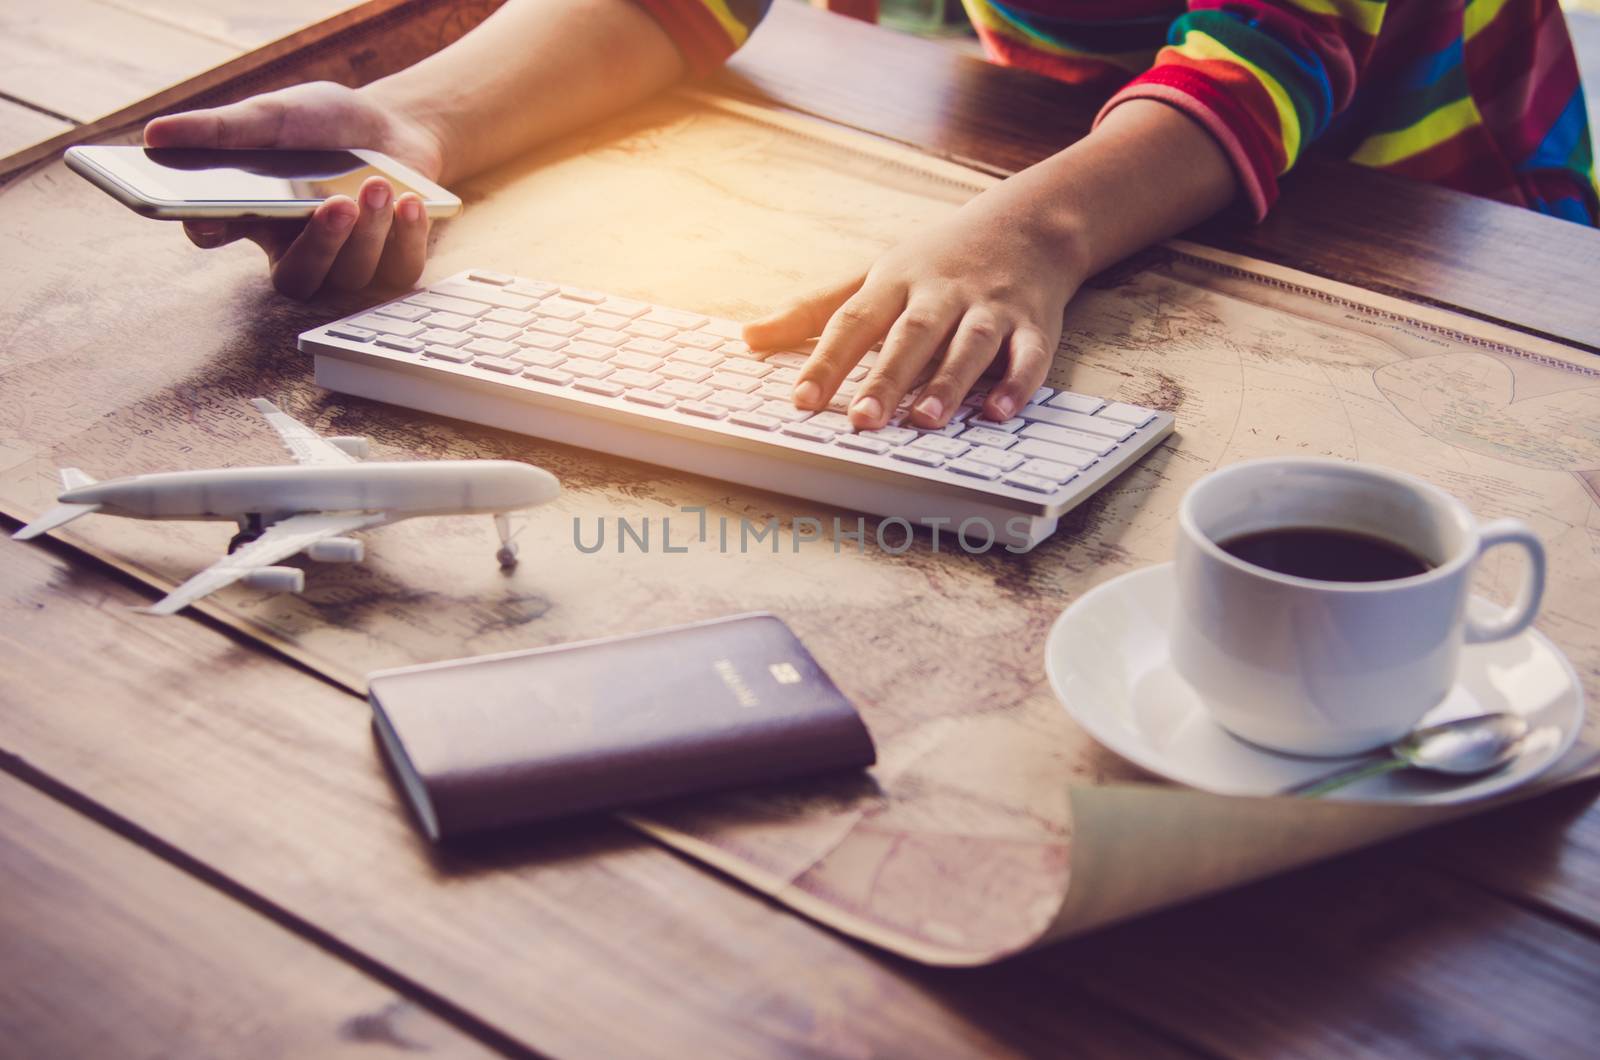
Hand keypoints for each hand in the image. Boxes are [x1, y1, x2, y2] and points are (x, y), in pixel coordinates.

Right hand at [143, 81, 447, 298]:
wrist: (391, 126)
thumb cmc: (323, 125)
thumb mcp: (274, 116)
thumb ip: (222, 129)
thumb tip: (154, 134)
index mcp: (251, 217)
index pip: (213, 235)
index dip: (206, 231)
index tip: (205, 218)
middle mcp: (296, 251)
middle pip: (297, 277)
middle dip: (320, 244)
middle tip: (333, 203)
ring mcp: (347, 265)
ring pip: (352, 276)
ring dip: (368, 232)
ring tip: (376, 184)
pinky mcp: (392, 264)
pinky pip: (399, 270)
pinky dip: (406, 237)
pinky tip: (409, 202)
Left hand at [743, 177, 1088, 429]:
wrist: (1028, 223)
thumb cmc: (936, 259)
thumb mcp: (871, 274)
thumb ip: (812, 310)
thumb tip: (748, 338)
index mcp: (895, 281)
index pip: (853, 321)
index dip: (826, 361)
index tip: (801, 401)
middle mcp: (941, 293)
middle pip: (911, 335)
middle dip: (887, 378)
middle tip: (863, 420)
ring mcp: (990, 307)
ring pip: (970, 344)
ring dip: (949, 382)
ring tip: (925, 419)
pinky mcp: (1034, 324)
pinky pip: (1028, 355)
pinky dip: (1016, 383)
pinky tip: (998, 412)